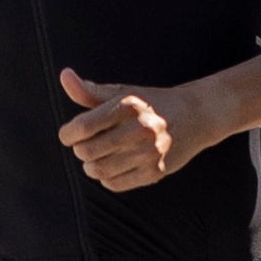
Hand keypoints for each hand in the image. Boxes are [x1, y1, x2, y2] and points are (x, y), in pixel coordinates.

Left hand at [55, 67, 198, 190]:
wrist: (196, 116)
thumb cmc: (152, 104)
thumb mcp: (124, 94)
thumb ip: (90, 91)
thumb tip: (64, 76)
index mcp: (127, 106)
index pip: (82, 127)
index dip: (68, 134)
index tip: (70, 134)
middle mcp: (138, 129)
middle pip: (87, 151)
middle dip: (80, 150)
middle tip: (86, 145)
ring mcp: (148, 153)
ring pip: (98, 170)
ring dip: (90, 166)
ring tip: (97, 158)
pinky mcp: (155, 172)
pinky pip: (115, 184)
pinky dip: (106, 178)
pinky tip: (112, 168)